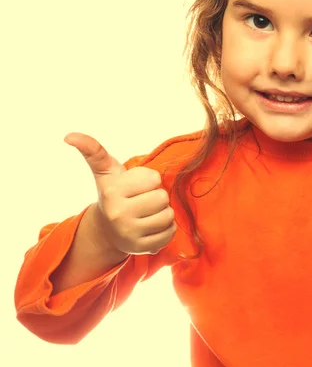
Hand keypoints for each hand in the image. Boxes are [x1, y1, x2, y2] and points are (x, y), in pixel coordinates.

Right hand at [64, 132, 176, 255]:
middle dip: (157, 196)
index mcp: (112, 192)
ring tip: (147, 214)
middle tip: (143, 201)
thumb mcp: (105, 171)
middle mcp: (119, 214)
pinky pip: (170, 233)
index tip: (137, 186)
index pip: (154, 178)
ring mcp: (129, 234)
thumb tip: (69, 136)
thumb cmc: (113, 193)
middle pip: (162, 197)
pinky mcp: (141, 249)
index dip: (150, 180)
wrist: (106, 230)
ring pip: (168, 215)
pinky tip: (151, 227)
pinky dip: (166, 229)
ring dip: (163, 213)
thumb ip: (93, 150)